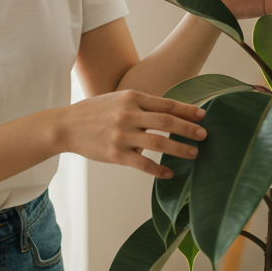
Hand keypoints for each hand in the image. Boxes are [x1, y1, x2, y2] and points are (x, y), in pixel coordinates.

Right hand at [61, 90, 206, 178]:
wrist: (66, 125)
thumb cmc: (95, 111)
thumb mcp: (118, 99)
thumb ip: (141, 104)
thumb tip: (169, 112)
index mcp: (132, 97)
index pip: (166, 104)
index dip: (187, 110)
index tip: (203, 115)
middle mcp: (128, 114)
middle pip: (167, 121)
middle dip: (188, 128)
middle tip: (204, 135)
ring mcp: (122, 135)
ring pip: (159, 143)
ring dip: (179, 149)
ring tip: (194, 153)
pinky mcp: (116, 154)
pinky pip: (143, 164)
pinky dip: (159, 169)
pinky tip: (169, 173)